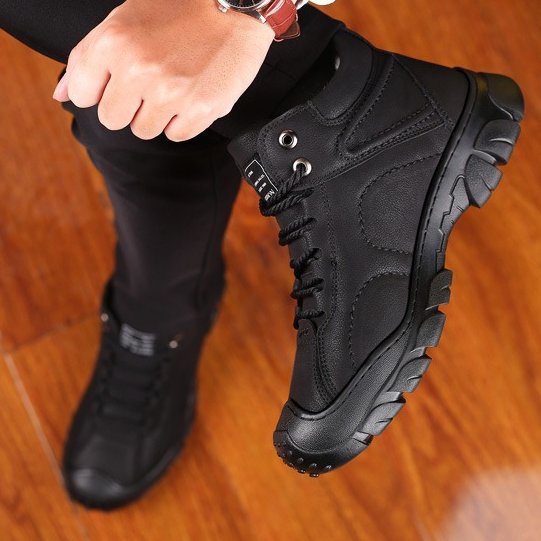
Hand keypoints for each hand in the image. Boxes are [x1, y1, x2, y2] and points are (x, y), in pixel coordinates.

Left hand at [52, 0, 274, 140]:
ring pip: (144, 130)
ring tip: (174, 85)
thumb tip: (61, 94)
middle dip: (128, 106)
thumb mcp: (122, 22)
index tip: (119, 80)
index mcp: (112, 43)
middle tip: (151, 83)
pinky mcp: (200, 109)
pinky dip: (182, 121)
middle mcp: (138, 69)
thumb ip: (87, 59)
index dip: (102, 90)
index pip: (84, 97)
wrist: (233, 7)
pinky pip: (176, 135)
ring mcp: (170, 92)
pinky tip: (191, 94)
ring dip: (156, 114)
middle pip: (113, 119)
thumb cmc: (177, 12)